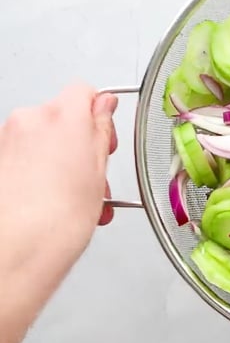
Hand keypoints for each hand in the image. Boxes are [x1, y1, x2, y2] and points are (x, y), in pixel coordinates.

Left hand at [0, 83, 117, 342]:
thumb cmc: (58, 217)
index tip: (106, 136)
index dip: (100, 113)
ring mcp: (8, 140)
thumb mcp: (99, 169)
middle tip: (96, 173)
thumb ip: (101, 128)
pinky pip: (26, 157)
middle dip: (81, 142)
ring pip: (45, 140)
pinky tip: (56, 203)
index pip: (85, 92)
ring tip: (79, 198)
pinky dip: (42, 173)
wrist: (16, 250)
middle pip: (64, 117)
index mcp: (63, 115)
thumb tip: (103, 106)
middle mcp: (30, 120)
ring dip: (63, 162)